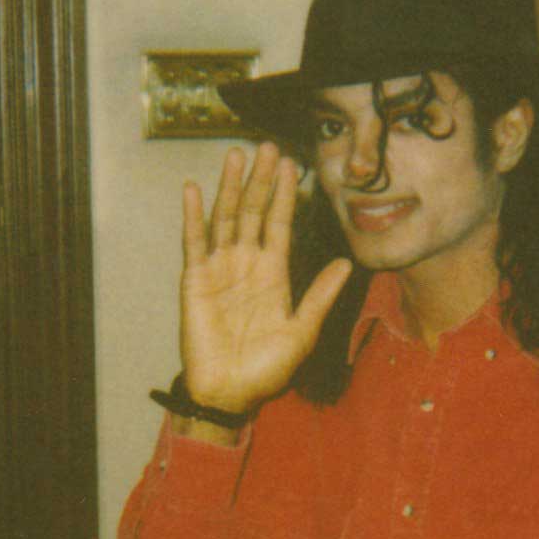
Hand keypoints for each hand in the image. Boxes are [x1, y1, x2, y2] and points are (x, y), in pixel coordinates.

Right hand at [175, 143, 353, 418]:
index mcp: (273, 273)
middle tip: (268, 146)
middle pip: (255, 212)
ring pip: (226, 218)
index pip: (280, 224)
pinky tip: (192, 189)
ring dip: (231, 187)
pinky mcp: (195, 279)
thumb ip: (321, 295)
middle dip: (262, 180)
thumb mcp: (303, 330)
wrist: (231, 393)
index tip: (294, 165)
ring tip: (237, 156)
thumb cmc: (267, 368)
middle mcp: (246, 263)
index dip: (286, 195)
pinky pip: (194, 242)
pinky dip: (193, 215)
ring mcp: (219, 268)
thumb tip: (345, 263)